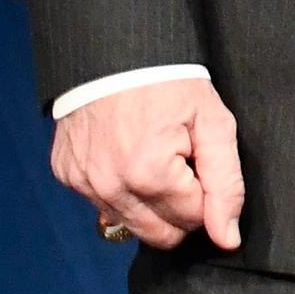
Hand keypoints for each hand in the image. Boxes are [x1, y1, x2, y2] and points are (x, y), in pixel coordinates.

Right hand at [51, 76, 243, 253]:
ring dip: (150, 203)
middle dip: (180, 209)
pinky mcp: (67, 177)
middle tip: (184, 167)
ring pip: (131, 225)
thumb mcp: (214, 123)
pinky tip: (129, 156)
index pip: (194, 220)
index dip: (206, 194)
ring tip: (156, 158)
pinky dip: (121, 190)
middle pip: (160, 235)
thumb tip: (227, 239)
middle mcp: (110, 188)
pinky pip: (103, 205)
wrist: (115, 54)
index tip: (201, 161)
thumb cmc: (170, 85)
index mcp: (149, 176)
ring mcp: (83, 184)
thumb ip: (225, 185)